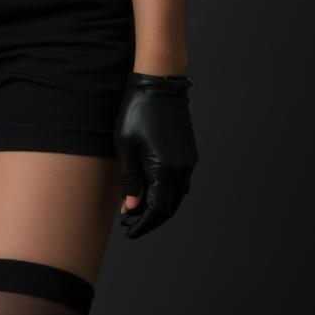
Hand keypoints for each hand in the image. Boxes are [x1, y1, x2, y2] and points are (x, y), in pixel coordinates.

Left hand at [113, 71, 197, 238]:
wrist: (159, 82)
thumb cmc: (138, 110)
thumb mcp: (125, 145)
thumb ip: (130, 179)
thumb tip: (132, 207)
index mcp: (166, 168)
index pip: (157, 210)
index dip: (143, 224)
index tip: (128, 231)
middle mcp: (183, 168)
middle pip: (169, 207)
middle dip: (150, 219)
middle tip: (129, 224)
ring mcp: (188, 160)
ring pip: (176, 196)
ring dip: (158, 206)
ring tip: (136, 210)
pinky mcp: (189, 152)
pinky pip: (180, 182)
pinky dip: (166, 192)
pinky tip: (150, 190)